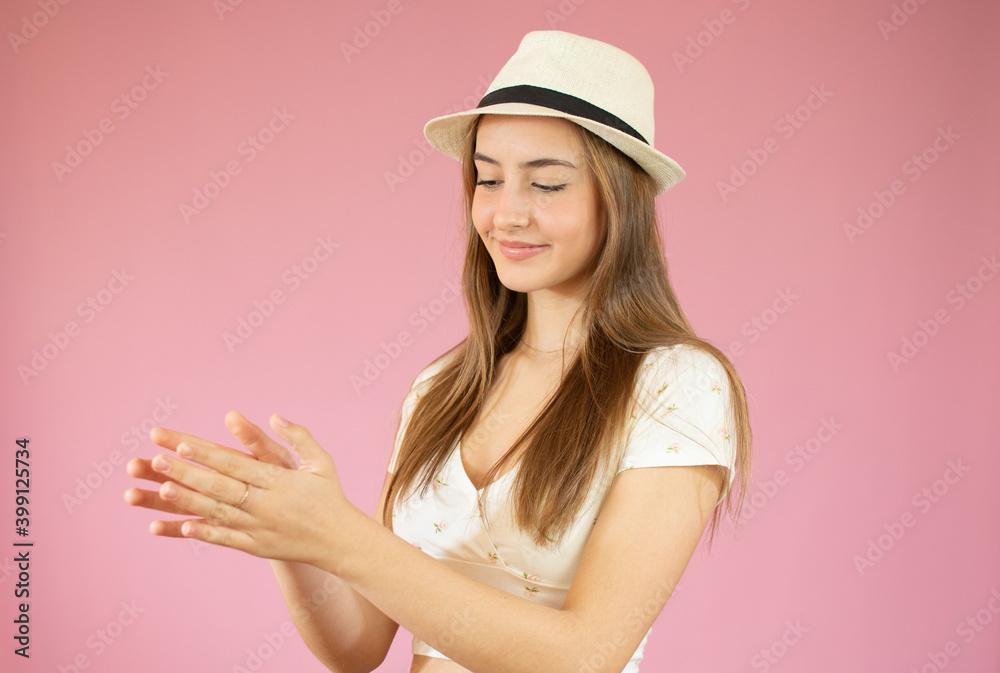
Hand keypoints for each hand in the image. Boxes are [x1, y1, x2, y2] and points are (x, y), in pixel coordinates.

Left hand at [124, 412, 359, 567]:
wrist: (341, 542)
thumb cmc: (330, 496)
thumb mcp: (321, 462)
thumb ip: (298, 437)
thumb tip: (274, 416)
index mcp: (279, 480)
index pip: (236, 464)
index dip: (208, 454)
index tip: (181, 443)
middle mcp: (266, 504)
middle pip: (220, 486)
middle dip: (186, 472)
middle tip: (156, 460)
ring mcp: (260, 528)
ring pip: (218, 512)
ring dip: (188, 501)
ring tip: (161, 488)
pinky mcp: (257, 547)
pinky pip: (226, 540)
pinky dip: (204, 533)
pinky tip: (180, 526)